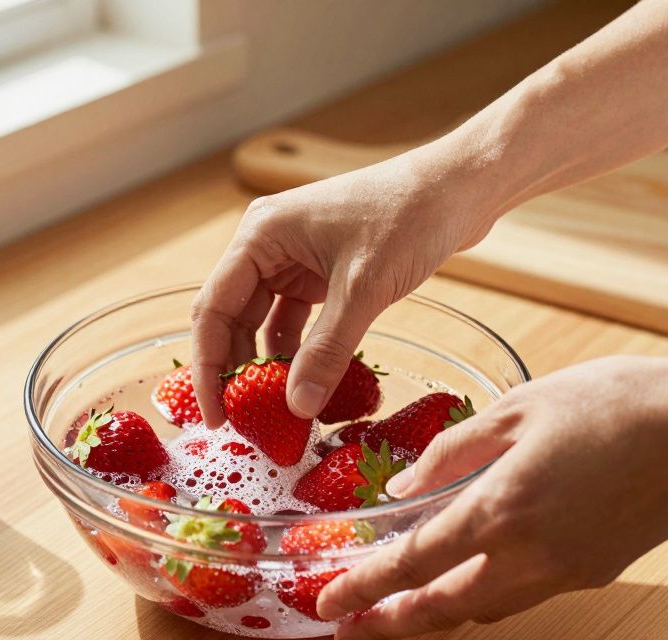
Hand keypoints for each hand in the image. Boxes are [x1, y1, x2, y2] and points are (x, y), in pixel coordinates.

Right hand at [189, 144, 499, 426]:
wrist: (459, 187)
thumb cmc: (408, 216)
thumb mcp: (363, 288)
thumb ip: (327, 350)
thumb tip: (298, 408)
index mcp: (261, 235)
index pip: (214, 309)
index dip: (209, 367)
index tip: (214, 416)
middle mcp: (268, 245)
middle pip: (233, 319)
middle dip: (236, 371)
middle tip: (242, 424)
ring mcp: (295, 258)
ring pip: (264, 324)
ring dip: (268, 366)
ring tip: (274, 413)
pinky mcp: (322, 272)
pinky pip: (296, 321)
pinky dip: (299, 353)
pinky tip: (306, 385)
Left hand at [316, 355, 667, 639]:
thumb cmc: (613, 404)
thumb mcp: (517, 409)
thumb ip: (453, 452)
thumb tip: (404, 484)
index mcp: (502, 510)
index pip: (413, 562)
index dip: (364, 586)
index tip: (327, 603)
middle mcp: (530, 556)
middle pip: (444, 607)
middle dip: (389, 625)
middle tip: (347, 637)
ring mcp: (566, 572)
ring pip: (484, 608)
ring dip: (436, 615)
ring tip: (396, 614)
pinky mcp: (594, 572)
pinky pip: (523, 594)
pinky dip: (484, 595)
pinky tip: (468, 580)